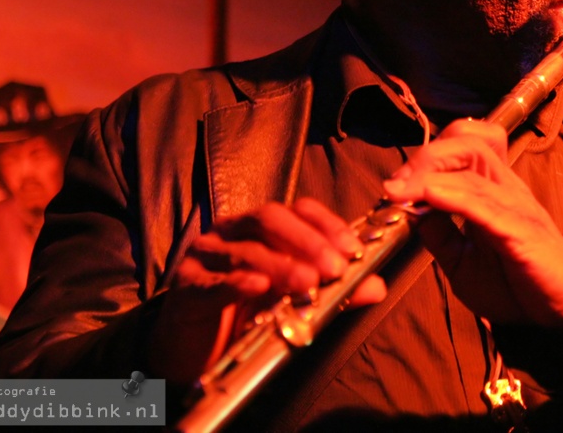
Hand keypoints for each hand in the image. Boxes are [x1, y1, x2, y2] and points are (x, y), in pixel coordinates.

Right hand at [149, 198, 385, 382]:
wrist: (193, 352)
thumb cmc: (245, 316)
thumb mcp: (294, 301)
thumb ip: (334, 292)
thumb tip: (375, 286)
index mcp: (259, 227)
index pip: (297, 210)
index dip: (327, 224)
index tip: (354, 249)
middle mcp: (231, 232)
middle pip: (270, 219)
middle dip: (307, 241)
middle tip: (335, 267)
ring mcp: (205, 257)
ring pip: (245, 250)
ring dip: (281, 265)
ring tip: (308, 283)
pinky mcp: (186, 288)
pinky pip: (213, 282)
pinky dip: (236, 283)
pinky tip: (257, 288)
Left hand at [383, 119, 562, 327]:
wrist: (559, 309)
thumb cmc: (514, 280)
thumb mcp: (461, 260)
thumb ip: (438, 233)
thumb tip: (407, 211)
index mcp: (489, 189)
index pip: (461, 146)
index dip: (425, 156)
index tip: (394, 186)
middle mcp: (504, 188)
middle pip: (467, 144)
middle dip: (426, 157)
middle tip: (395, 186)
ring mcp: (515, 206)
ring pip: (474, 168)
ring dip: (430, 174)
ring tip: (400, 190)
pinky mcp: (522, 231)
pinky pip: (488, 205)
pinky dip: (456, 196)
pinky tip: (431, 195)